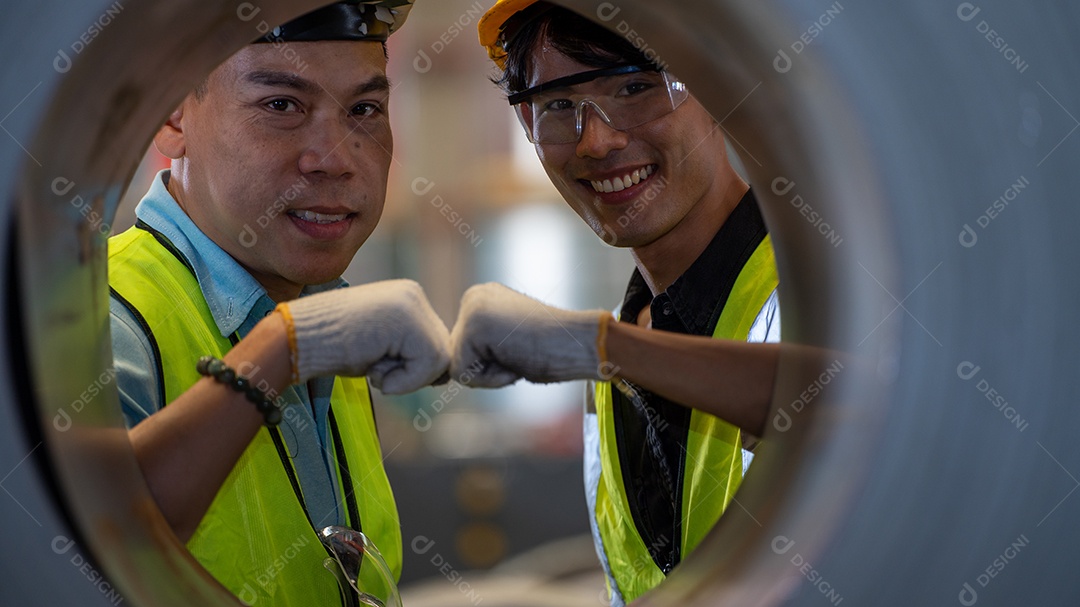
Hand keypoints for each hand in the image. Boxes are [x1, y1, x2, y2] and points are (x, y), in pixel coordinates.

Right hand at [277, 279, 449, 393]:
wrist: (297, 341)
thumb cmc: (332, 347)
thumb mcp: (381, 346)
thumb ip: (412, 352)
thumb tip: (445, 375)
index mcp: (407, 296)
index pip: (435, 342)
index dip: (415, 368)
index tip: (381, 366)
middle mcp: (413, 294)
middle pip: (441, 350)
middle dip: (413, 372)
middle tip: (376, 367)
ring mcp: (412, 304)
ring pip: (439, 359)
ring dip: (407, 378)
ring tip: (373, 366)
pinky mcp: (407, 321)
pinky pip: (429, 365)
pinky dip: (404, 381)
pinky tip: (374, 370)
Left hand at [449, 282, 612, 386]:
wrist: (580, 343)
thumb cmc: (554, 348)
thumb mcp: (509, 339)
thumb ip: (484, 344)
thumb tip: (455, 368)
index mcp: (481, 298)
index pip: (464, 348)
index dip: (492, 362)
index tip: (521, 347)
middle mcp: (472, 297)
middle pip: (458, 356)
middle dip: (488, 368)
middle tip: (522, 352)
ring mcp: (471, 310)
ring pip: (459, 367)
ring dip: (491, 375)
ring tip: (519, 354)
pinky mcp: (473, 328)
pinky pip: (465, 374)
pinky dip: (492, 379)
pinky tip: (516, 358)